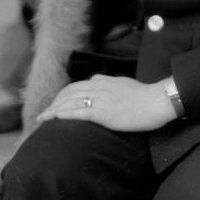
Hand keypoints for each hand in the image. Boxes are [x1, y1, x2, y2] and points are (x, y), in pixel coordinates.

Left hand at [36, 74, 177, 132]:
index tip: (54, 105)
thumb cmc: (144, 95)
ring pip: (70, 102)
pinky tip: (56, 118)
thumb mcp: (123, 83)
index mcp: (102, 81)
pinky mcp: (104, 113)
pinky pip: (80, 112)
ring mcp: (101, 99)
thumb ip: (108, 83)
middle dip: (54, 103)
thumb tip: (97, 82)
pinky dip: (66, 114)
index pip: (76, 87)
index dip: (62, 96)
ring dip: (54, 110)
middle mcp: (98, 87)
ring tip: (43, 118)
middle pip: (69, 93)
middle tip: (43, 114)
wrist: (157, 101)